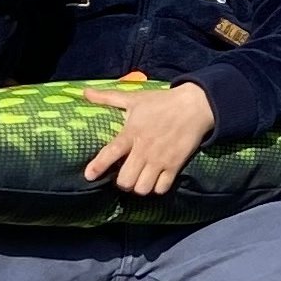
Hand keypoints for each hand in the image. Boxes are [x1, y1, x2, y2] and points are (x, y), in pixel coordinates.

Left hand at [83, 83, 219, 194]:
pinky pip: (162, 188)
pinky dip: (156, 188)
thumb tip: (85, 92)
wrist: (195, 105)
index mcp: (132, 133)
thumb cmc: (162, 102)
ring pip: (142, 188)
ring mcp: (160, 159)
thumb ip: (108, 97)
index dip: (98, 166)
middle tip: (124, 176)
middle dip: (122, 182)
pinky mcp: (175, 165)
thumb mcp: (134, 98)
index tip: (89, 175)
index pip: (111, 152)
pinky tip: (155, 181)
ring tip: (139, 180)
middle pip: (126, 180)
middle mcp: (144, 149)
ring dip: (138, 187)